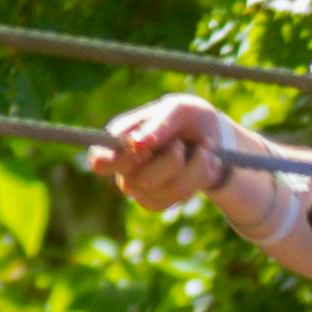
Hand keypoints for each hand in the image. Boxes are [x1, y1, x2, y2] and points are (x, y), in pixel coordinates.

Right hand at [82, 95, 248, 215]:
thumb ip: (158, 124)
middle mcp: (123, 168)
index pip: (99, 161)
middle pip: (139, 180)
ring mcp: (139, 188)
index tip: (146, 150)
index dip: (119, 161)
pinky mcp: (158, 201)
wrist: (212, 138)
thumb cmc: (187, 118)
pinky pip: (179, 197)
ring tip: (202, 149)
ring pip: (166, 190)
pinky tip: (201, 165)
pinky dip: (199, 178)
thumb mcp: (179, 110)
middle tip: (182, 142)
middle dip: (172, 159)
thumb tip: (135, 144)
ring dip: (194, 167)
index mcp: (118, 139)